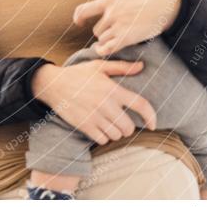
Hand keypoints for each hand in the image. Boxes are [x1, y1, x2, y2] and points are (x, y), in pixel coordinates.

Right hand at [31, 60, 156, 144]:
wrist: (53, 84)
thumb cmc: (78, 74)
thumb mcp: (99, 66)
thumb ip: (122, 67)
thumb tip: (142, 66)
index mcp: (113, 89)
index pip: (140, 105)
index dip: (151, 117)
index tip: (153, 124)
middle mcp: (106, 104)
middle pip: (128, 127)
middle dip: (127, 127)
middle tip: (121, 121)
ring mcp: (94, 116)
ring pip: (116, 135)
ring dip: (116, 132)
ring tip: (109, 124)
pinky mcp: (84, 125)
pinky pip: (103, 139)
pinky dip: (104, 137)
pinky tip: (99, 129)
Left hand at [73, 0, 181, 55]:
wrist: (167, 5)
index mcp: (109, 0)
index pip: (83, 10)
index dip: (78, 17)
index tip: (79, 22)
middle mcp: (111, 13)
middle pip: (96, 29)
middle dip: (103, 32)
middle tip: (112, 32)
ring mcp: (118, 26)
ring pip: (102, 39)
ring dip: (107, 40)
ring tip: (116, 38)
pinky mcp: (126, 37)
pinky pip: (107, 48)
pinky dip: (103, 50)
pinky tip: (103, 50)